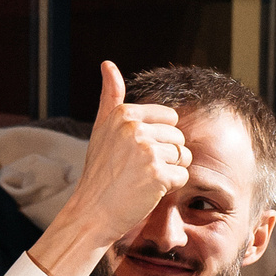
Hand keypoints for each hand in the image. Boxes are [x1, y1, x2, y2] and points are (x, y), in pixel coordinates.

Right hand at [29, 61, 189, 275]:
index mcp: (124, 114)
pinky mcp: (158, 175)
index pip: (169, 118)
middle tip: (141, 170)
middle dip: (167, 155)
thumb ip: (110, 96)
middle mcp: (135, 129)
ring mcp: (147, 152)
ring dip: (170, 171)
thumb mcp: (102, 129)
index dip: (160, 138)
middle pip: (178, 137)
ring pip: (183, 156)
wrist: (92, 212)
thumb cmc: (99, 172)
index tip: (138, 153)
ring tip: (145, 180)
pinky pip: (183, 176)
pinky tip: (150, 191)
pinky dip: (171, 187)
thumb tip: (108, 64)